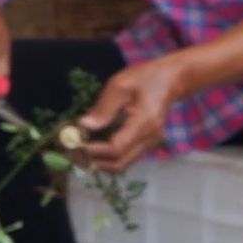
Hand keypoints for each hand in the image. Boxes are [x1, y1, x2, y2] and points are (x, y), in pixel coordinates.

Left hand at [75, 56, 189, 171]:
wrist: (172, 80)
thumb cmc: (146, 78)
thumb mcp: (120, 85)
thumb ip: (103, 108)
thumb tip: (83, 127)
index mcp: (145, 123)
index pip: (116, 148)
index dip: (92, 150)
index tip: (71, 143)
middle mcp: (150, 139)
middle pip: (119, 163)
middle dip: (92, 161)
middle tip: (70, 151)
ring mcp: (150, 143)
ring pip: (121, 165)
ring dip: (98, 162)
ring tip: (78, 150)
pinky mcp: (147, 144)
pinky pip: (125, 158)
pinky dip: (106, 158)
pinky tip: (93, 147)